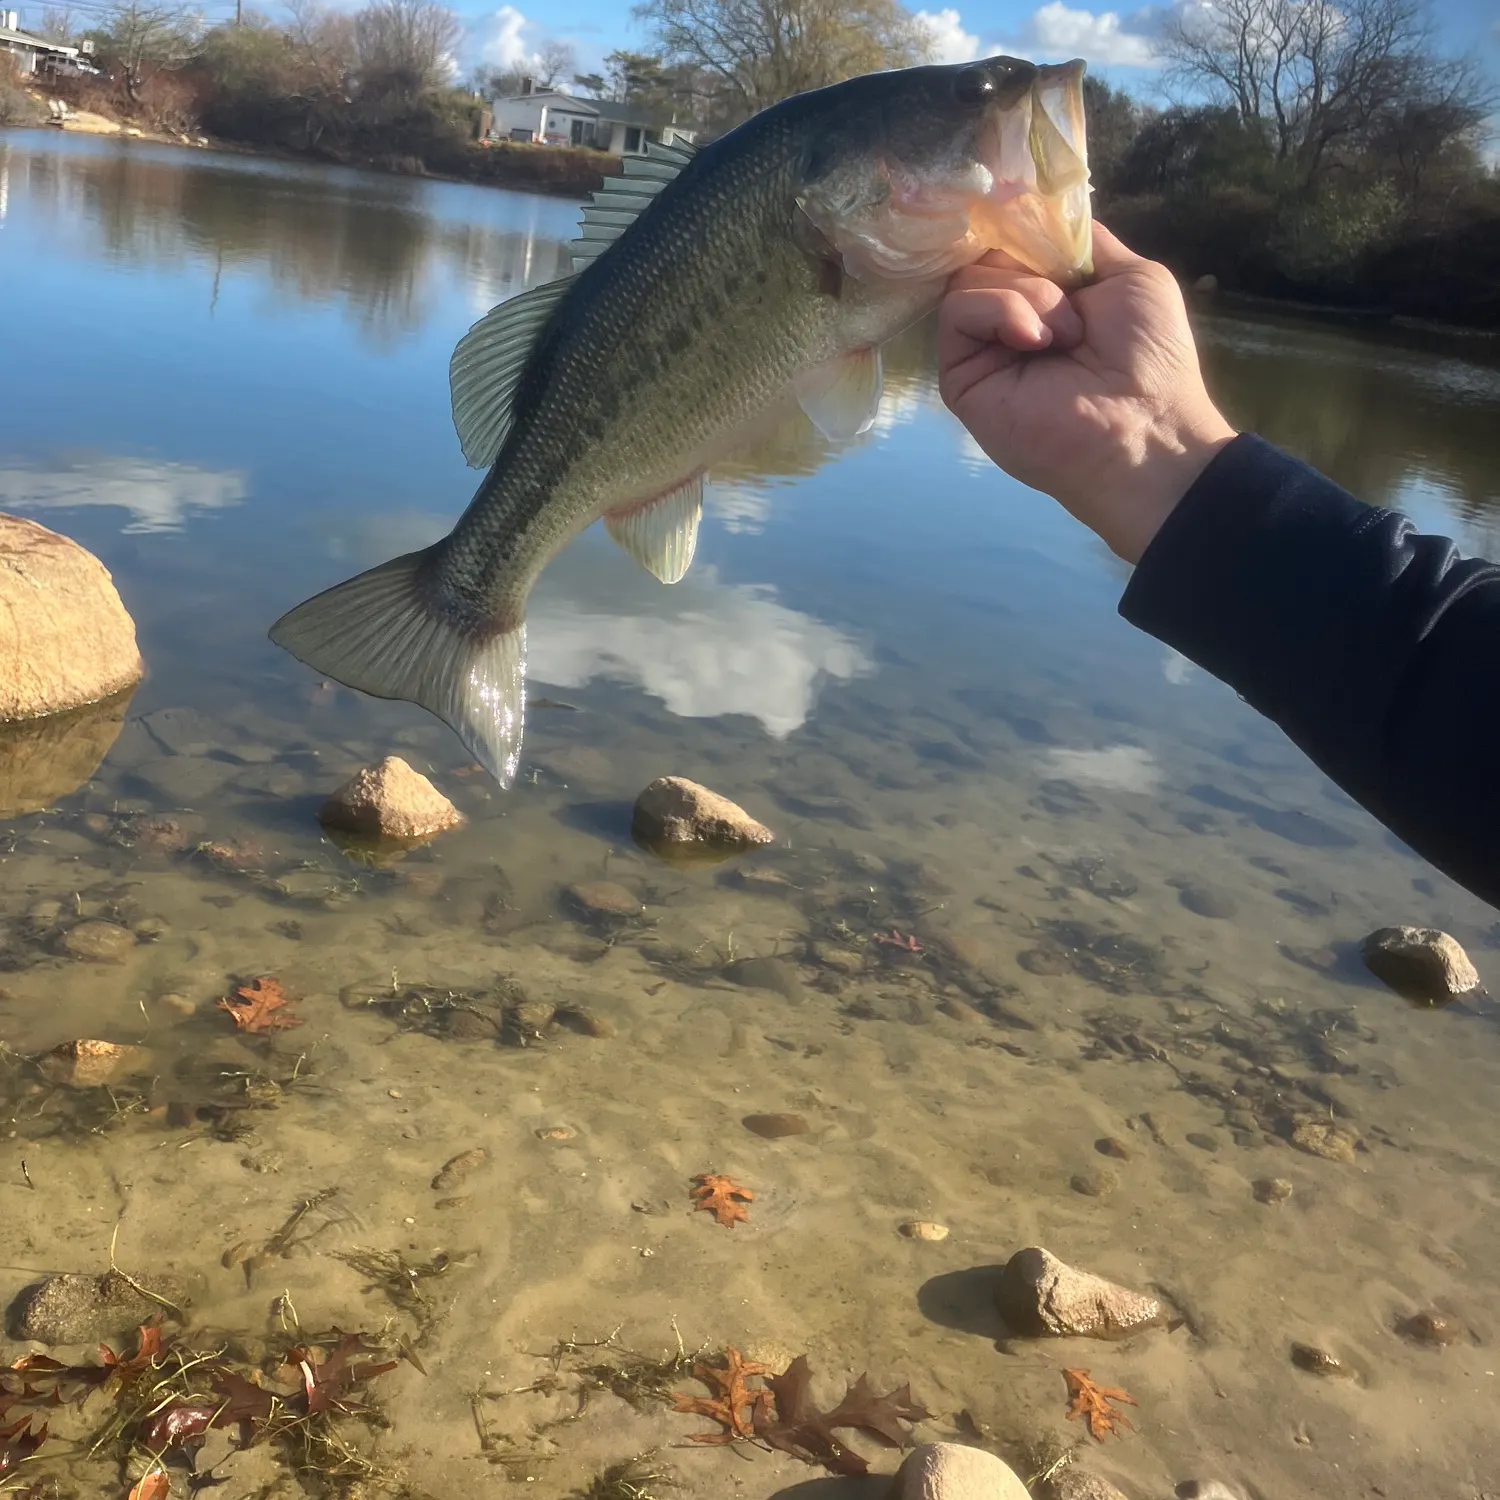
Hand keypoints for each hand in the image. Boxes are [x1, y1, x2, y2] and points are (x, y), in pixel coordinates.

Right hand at [938, 222, 1237, 564]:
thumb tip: (1034, 212)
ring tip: (1064, 337)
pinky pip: (959, 309)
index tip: (1038, 221)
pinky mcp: (959, 375)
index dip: (1022, 225)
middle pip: (988, 251)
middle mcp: (1010, 319)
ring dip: (1029, 295)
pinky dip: (1003, 311)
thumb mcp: (1132, 276)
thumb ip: (1082, 243)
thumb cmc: (1151, 358)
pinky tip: (1036, 343)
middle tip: (1071, 302)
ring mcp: (982, 349)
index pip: (1014, 240)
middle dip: (1032, 263)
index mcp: (1049, 296)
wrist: (1144, 427)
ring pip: (971, 275)